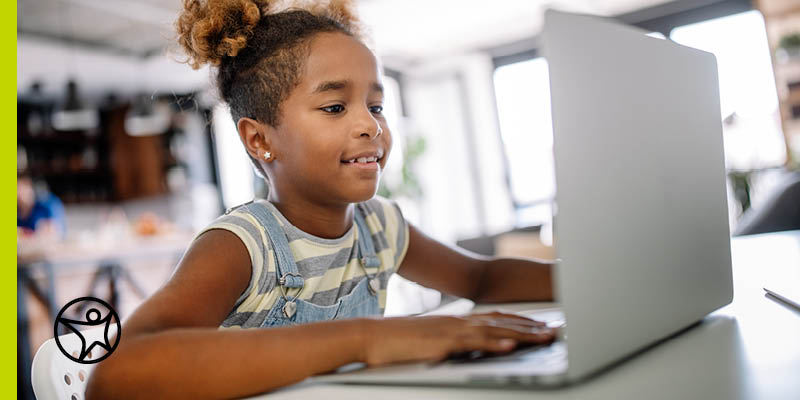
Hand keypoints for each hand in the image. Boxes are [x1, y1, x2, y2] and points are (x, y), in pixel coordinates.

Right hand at [360, 312, 554, 365]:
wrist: (373, 337)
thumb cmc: (399, 343)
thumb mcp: (432, 342)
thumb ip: (452, 344)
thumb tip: (466, 350)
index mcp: (459, 322)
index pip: (498, 319)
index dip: (523, 323)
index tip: (543, 326)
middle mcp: (460, 322)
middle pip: (504, 323)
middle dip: (533, 328)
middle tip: (557, 331)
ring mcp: (453, 330)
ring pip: (496, 331)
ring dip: (524, 334)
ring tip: (546, 338)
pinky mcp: (444, 341)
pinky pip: (473, 343)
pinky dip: (494, 344)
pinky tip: (511, 346)